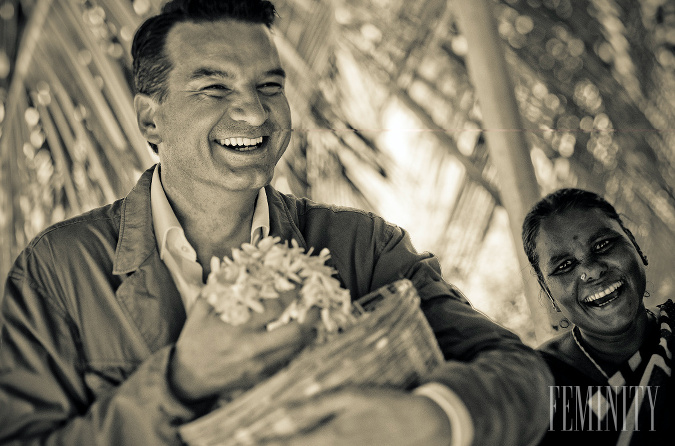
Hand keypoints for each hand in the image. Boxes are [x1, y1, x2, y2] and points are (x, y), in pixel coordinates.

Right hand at [169, 293, 317, 401]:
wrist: (186, 377)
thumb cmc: (195, 341)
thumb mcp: (201, 310)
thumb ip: (218, 287)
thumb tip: (233, 266)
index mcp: (239, 329)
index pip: (275, 309)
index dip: (291, 295)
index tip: (300, 286)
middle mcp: (253, 349)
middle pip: (294, 334)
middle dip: (311, 319)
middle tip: (317, 307)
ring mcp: (259, 367)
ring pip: (295, 351)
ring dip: (307, 335)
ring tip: (312, 323)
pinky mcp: (260, 379)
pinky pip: (286, 364)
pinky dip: (295, 351)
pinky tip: (298, 341)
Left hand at [260, 387, 452, 445]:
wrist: (423, 425)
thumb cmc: (386, 405)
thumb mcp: (351, 396)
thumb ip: (316, 405)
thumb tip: (283, 412)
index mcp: (330, 435)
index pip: (287, 445)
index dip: (261, 445)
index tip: (240, 441)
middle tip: (243, 443)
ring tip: (268, 443)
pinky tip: (302, 444)